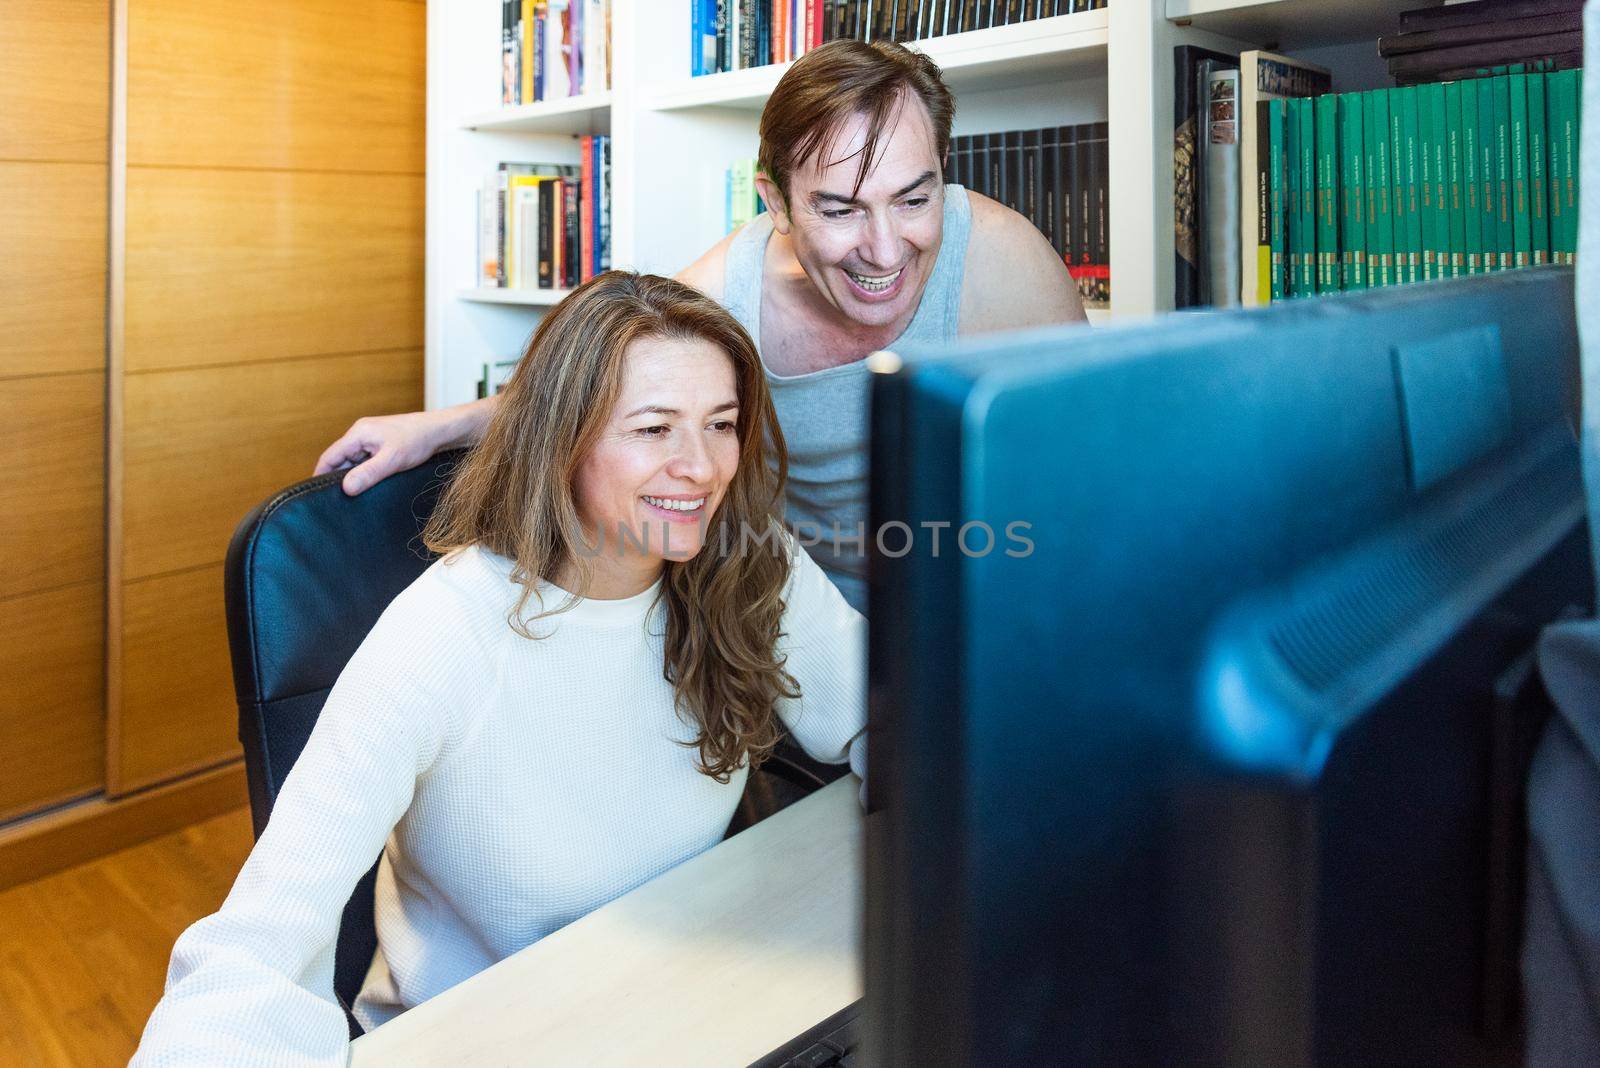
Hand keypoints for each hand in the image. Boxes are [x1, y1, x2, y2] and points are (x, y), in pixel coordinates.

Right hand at [314, 410, 449, 495]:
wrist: (439, 431)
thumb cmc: (418, 440)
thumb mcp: (392, 460)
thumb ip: (368, 474)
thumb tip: (346, 488)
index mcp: (357, 434)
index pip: (329, 457)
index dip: (320, 476)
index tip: (315, 496)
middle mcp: (360, 435)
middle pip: (339, 461)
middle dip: (338, 480)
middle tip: (337, 502)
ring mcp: (369, 440)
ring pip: (353, 463)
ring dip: (354, 478)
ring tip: (354, 498)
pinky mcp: (379, 446)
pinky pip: (364, 463)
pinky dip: (365, 474)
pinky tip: (369, 488)